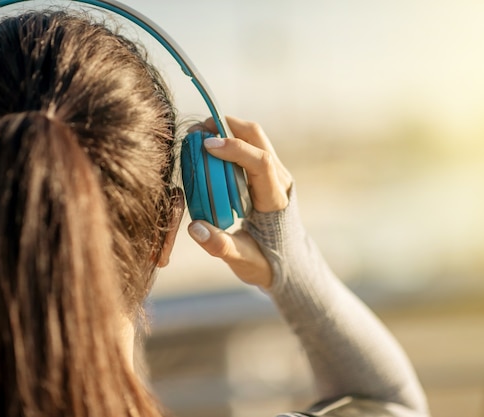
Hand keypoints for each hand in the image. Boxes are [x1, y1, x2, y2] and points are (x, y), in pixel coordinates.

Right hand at [187, 116, 291, 288]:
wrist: (289, 263)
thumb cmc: (266, 263)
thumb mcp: (244, 262)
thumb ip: (220, 246)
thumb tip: (194, 227)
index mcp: (276, 200)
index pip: (261, 162)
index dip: (234, 148)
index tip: (206, 145)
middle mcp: (279, 181)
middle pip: (257, 137)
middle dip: (227, 126)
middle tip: (197, 129)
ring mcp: (274, 174)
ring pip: (253, 137)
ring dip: (226, 131)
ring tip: (196, 137)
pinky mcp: (266, 174)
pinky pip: (247, 147)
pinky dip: (227, 142)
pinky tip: (206, 151)